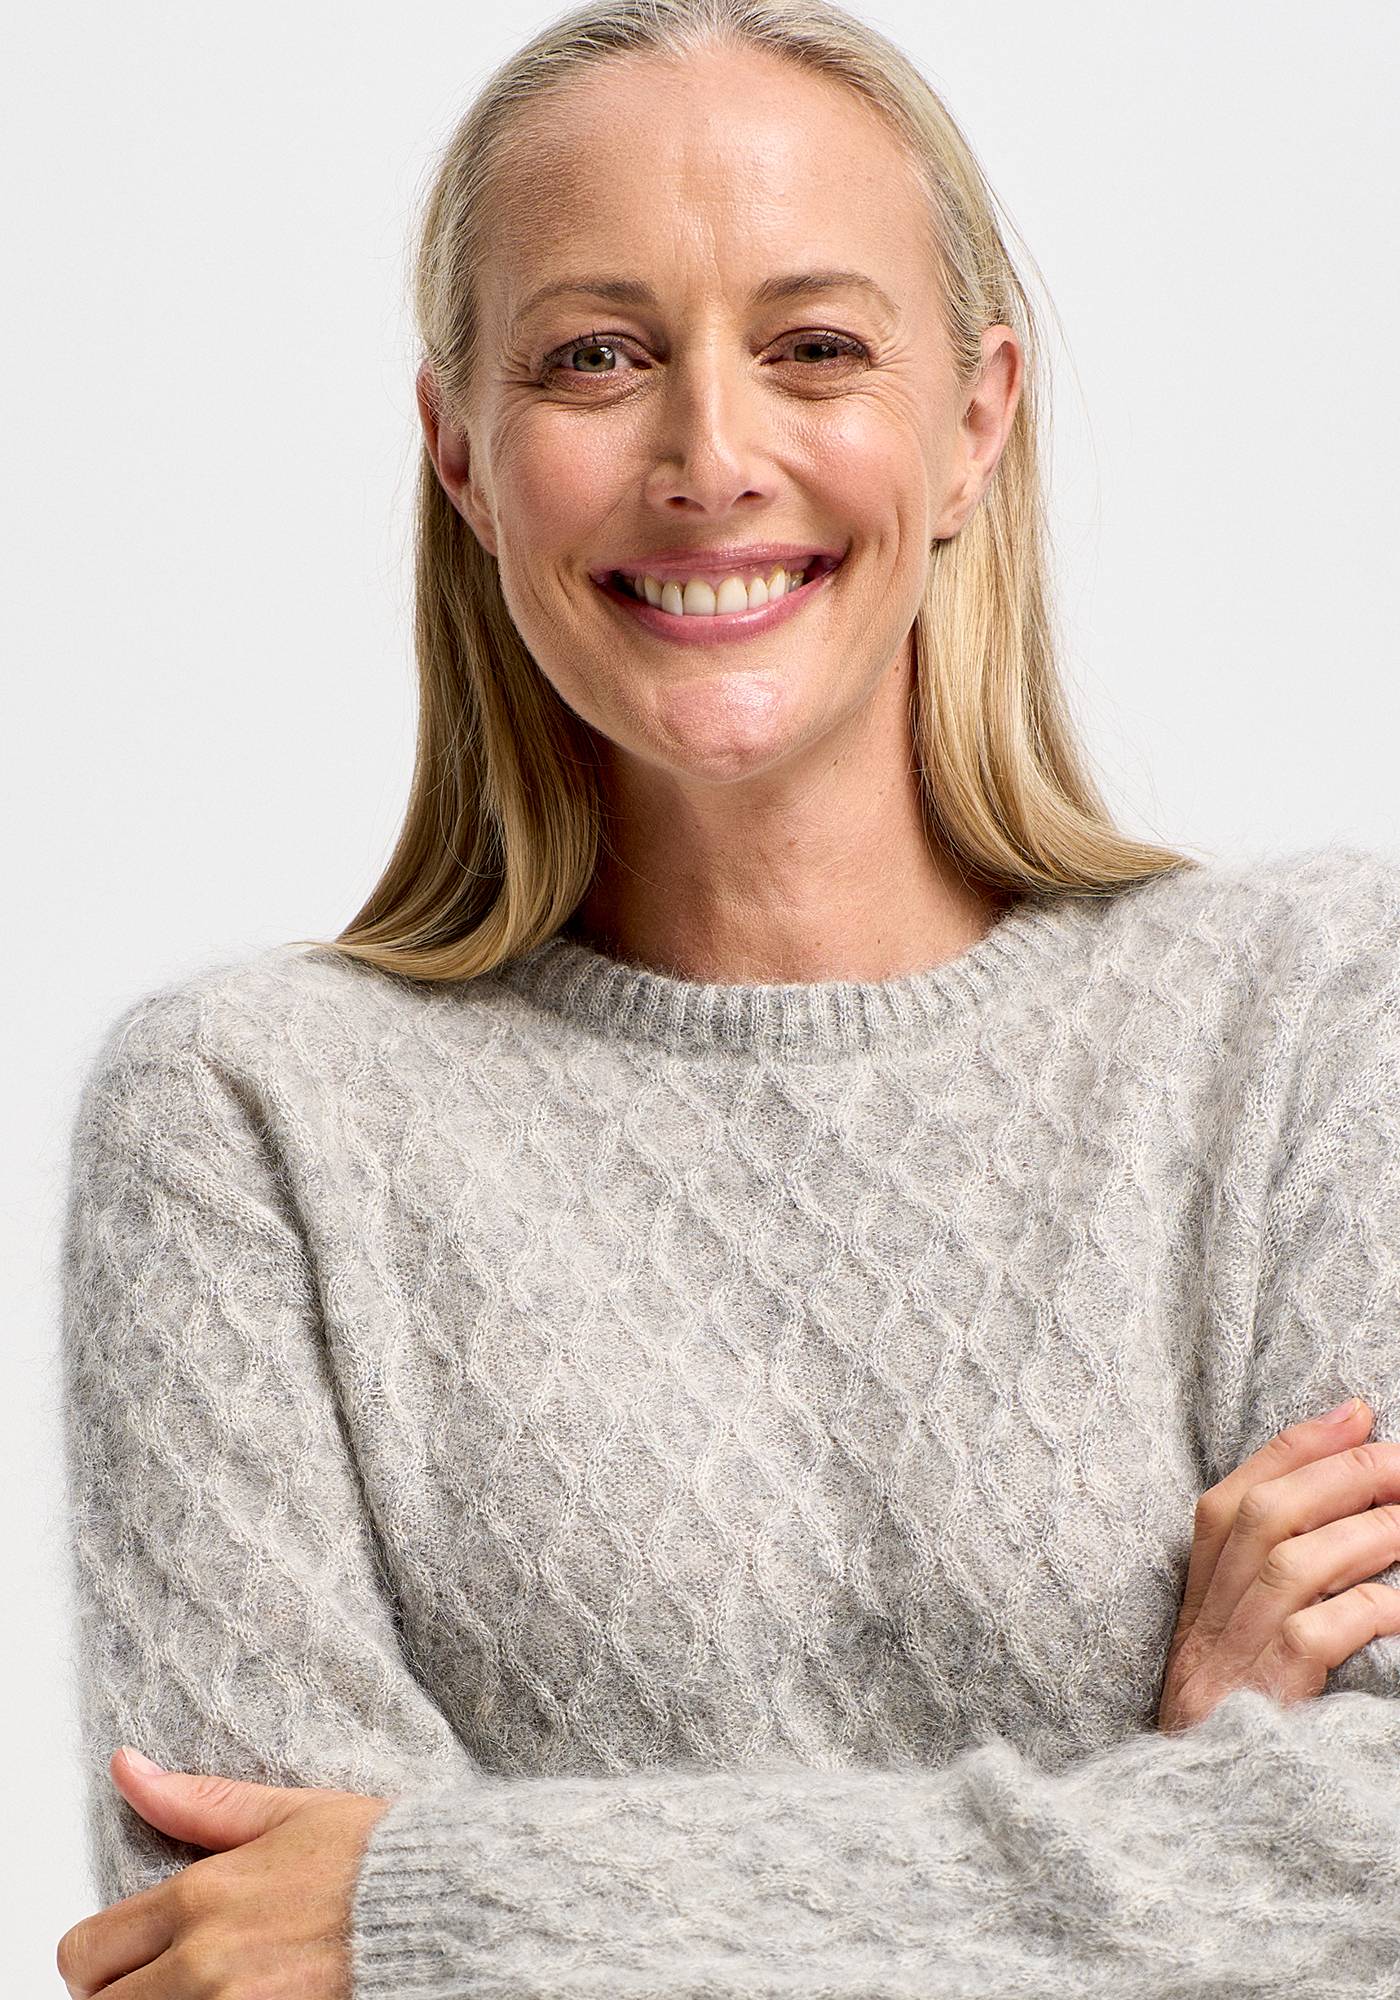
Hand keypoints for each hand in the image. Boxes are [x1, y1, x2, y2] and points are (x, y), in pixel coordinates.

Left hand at [57, 1747, 392, 1997]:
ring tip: (208, 1990)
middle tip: (163, 1979)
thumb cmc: (381, 1862)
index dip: (98, 1958)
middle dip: (122, 1993)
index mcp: (201, 1898)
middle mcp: (204, 1966)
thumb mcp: (290, 1814)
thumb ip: (198, 1802)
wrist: (454, 1912)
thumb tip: (129, 1769)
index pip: (86, 1951)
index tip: (128, 1955)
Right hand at [1158, 1396, 1399, 1732]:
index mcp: (1203, 1566)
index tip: (1365, 1409)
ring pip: (1297, 1559)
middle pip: (1272, 1510)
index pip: (1248, 1482)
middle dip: (1344, 1474)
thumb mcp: (1242, 1599)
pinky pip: (1328, 1629)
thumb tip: (1351, 1428)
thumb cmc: (1235, 1683)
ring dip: (1368, 1532)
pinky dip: (1375, 1604)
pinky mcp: (1270, 1690)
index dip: (1307, 1443)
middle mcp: (1213, 1597)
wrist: (1198, 1788)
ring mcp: (1238, 1643)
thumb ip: (1285, 1524)